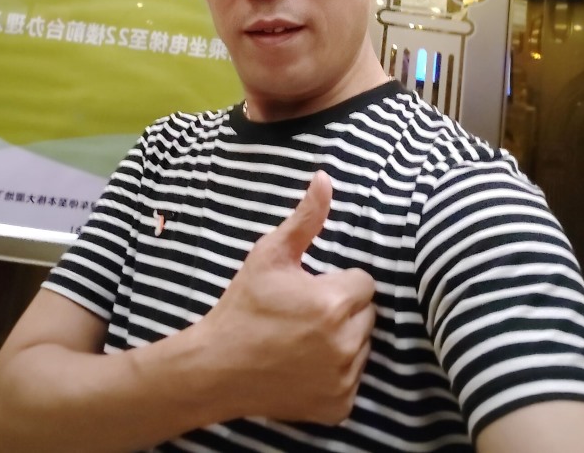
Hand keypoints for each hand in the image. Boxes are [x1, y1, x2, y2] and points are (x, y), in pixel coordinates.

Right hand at [203, 170, 375, 424]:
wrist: (217, 367)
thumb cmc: (244, 306)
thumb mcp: (270, 255)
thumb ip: (306, 218)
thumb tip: (325, 177)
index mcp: (335, 302)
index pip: (363, 282)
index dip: (337, 282)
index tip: (310, 289)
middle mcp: (347, 343)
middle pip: (366, 313)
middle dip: (343, 308)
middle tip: (305, 312)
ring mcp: (344, 378)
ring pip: (362, 344)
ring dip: (343, 338)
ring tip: (303, 337)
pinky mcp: (339, 405)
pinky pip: (353, 377)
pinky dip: (336, 371)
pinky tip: (306, 363)